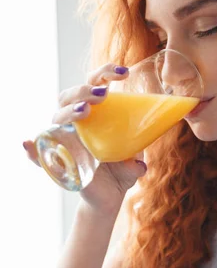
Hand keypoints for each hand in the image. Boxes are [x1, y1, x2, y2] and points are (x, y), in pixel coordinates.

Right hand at [23, 63, 146, 213]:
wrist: (110, 195)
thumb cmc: (122, 170)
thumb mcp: (134, 164)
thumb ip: (135, 162)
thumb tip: (137, 165)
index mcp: (97, 114)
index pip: (94, 84)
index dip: (105, 73)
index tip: (124, 72)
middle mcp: (77, 122)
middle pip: (71, 96)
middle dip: (84, 90)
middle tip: (103, 94)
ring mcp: (65, 139)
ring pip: (57, 117)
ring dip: (69, 110)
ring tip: (85, 110)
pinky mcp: (56, 160)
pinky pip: (39, 154)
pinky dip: (32, 150)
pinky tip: (28, 144)